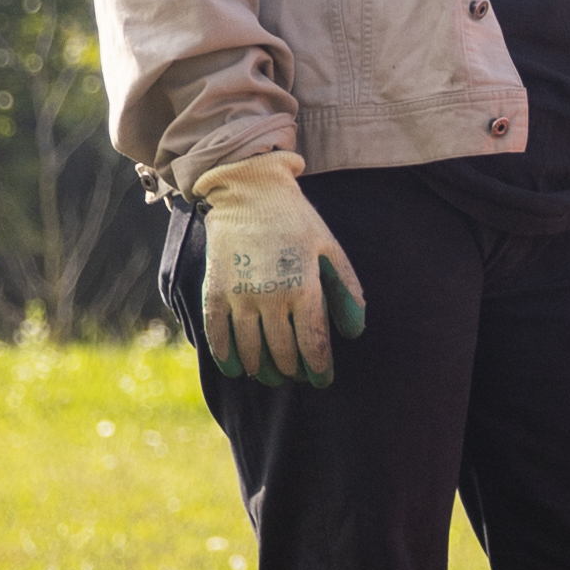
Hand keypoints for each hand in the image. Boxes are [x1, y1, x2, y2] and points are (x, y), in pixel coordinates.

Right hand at [193, 159, 362, 383]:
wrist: (249, 190)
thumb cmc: (295, 219)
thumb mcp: (329, 248)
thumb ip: (345, 289)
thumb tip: (354, 332)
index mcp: (303, 286)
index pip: (313, 343)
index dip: (319, 368)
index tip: (322, 379)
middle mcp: (271, 296)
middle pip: (282, 351)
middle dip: (292, 370)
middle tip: (296, 376)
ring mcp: (240, 295)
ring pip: (251, 349)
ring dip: (262, 369)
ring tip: (270, 375)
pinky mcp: (215, 290)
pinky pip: (217, 333)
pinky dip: (226, 356)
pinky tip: (236, 368)